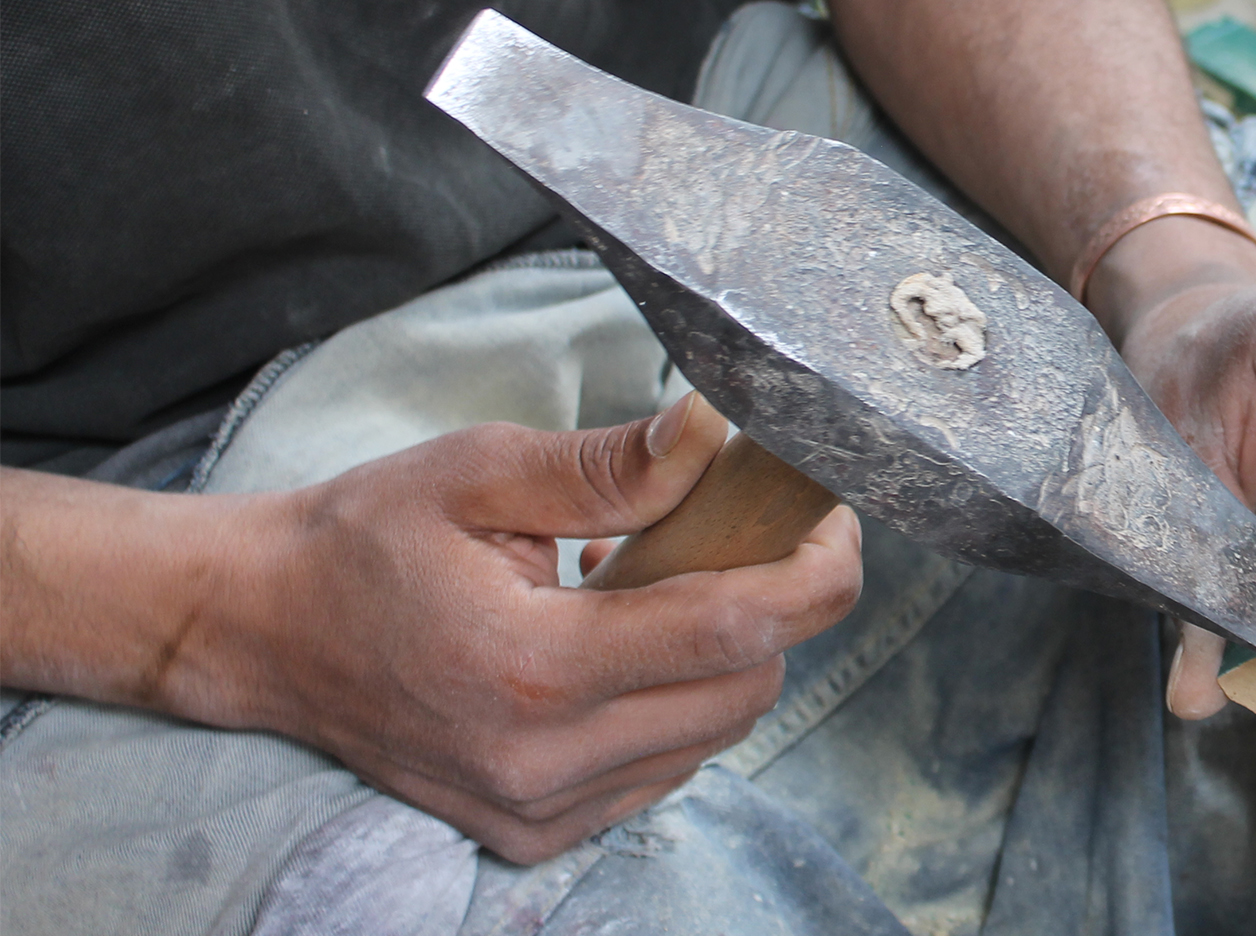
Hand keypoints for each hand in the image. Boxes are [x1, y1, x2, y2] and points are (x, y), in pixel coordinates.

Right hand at [159, 394, 862, 861]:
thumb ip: (610, 466)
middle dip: (768, 610)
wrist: (259, 632)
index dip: (812, 573)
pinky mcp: (536, 834)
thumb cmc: (362, 541)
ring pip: (713, 737)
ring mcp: (541, 809)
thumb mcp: (478, 474)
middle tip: (732, 541)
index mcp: (534, 665)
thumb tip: (718, 432)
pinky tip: (616, 655)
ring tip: (649, 596)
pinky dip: (672, 711)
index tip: (832, 522)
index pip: (734, 631)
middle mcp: (544, 758)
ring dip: (720, 663)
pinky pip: (664, 772)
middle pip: (745, 690)